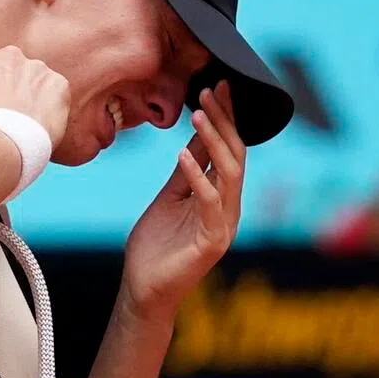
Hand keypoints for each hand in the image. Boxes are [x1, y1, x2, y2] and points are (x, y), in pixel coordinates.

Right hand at [0, 24, 69, 147]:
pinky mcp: (58, 83)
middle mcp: (8, 56)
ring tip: (24, 119)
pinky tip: (41, 120)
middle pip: (6, 59)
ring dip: (27, 90)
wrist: (9, 151)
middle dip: (4, 78)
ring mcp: (36, 68)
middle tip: (2, 108)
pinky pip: (54, 88)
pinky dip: (49, 101)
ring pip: (31, 74)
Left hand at [119, 81, 244, 324]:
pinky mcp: (212, 242)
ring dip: (214, 141)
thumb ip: (187, 172)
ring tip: (198, 115)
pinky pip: (210, 203)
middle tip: (212, 90)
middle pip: (235, 156)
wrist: (143, 290)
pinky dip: (197, 177)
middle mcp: (228, 209)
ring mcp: (223, 225)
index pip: (228, 150)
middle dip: (224, 121)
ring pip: (229, 174)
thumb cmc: (155, 247)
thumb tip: (196, 140)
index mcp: (220, 197)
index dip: (225, 119)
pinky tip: (182, 156)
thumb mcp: (170, 198)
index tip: (217, 88)